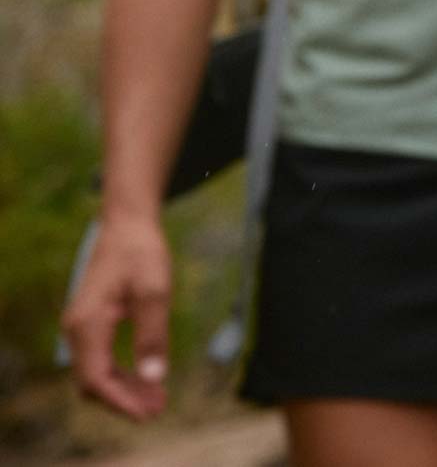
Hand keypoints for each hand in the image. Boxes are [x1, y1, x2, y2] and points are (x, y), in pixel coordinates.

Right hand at [62, 211, 174, 419]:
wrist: (127, 224)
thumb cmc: (141, 253)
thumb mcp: (155, 292)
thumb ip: (153, 336)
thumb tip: (154, 377)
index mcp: (87, 324)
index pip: (96, 379)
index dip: (121, 401)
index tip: (149, 413)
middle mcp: (75, 330)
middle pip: (92, 382)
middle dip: (124, 400)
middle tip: (159, 409)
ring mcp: (80, 327)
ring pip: (95, 373)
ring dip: (123, 389)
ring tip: (157, 399)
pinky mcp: (89, 323)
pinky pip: (99, 359)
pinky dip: (120, 373)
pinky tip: (145, 377)